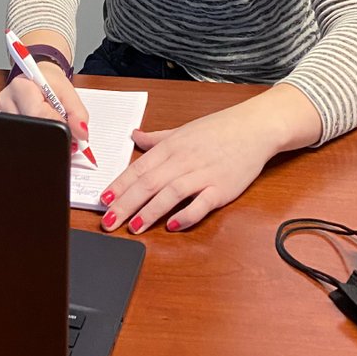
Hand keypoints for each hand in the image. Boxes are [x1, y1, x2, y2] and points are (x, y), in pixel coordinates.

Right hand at [0, 63, 90, 153]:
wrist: (39, 77)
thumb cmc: (51, 82)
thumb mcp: (69, 92)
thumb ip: (78, 114)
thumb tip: (81, 133)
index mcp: (22, 86)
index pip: (39, 113)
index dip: (58, 123)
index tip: (71, 129)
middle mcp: (7, 99)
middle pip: (31, 127)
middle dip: (51, 130)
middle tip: (64, 126)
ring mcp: (3, 112)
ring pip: (27, 133)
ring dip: (43, 131)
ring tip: (50, 118)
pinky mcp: (3, 122)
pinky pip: (22, 134)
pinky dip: (36, 132)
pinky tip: (41, 123)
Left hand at [98, 101, 277, 233]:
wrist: (254, 128)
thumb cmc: (219, 129)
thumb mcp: (183, 129)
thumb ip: (157, 138)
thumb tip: (135, 136)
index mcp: (172, 146)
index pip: (139, 168)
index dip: (120, 185)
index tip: (103, 200)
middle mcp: (183, 160)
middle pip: (149, 184)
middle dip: (126, 204)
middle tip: (108, 221)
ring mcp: (203, 175)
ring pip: (170, 194)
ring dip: (150, 212)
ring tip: (133, 227)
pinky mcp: (222, 188)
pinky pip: (201, 204)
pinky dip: (186, 215)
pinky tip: (172, 226)